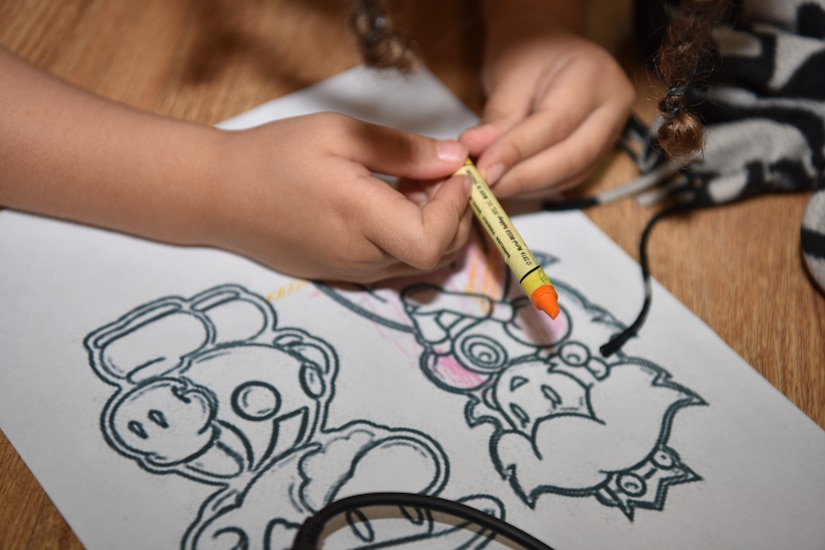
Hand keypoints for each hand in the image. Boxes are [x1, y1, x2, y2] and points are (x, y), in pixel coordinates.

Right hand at [206, 113, 472, 281]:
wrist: (220, 195)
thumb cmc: (275, 156)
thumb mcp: (340, 133)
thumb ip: (403, 150)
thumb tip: (455, 159)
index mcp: (360, 219)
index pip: (433, 240)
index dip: (457, 209)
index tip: (456, 173)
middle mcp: (361, 257)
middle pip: (437, 254)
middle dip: (455, 215)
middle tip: (441, 173)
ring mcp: (353, 272)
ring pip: (420, 262)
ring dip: (434, 226)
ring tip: (413, 184)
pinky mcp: (344, 274)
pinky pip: (396, 264)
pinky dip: (410, 237)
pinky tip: (392, 203)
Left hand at [459, 2, 633, 198]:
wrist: (546, 50)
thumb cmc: (528, 56)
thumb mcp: (508, 78)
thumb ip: (496, 120)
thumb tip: (476, 155)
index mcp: (594, 74)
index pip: (556, 124)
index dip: (517, 151)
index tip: (483, 169)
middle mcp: (613, 106)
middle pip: (573, 156)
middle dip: (524, 178)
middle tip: (486, 186)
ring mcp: (611, 133)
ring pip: (571, 174)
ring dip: (527, 187)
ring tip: (491, 187)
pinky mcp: (598, 155)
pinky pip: (567, 180)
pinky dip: (535, 188)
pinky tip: (509, 185)